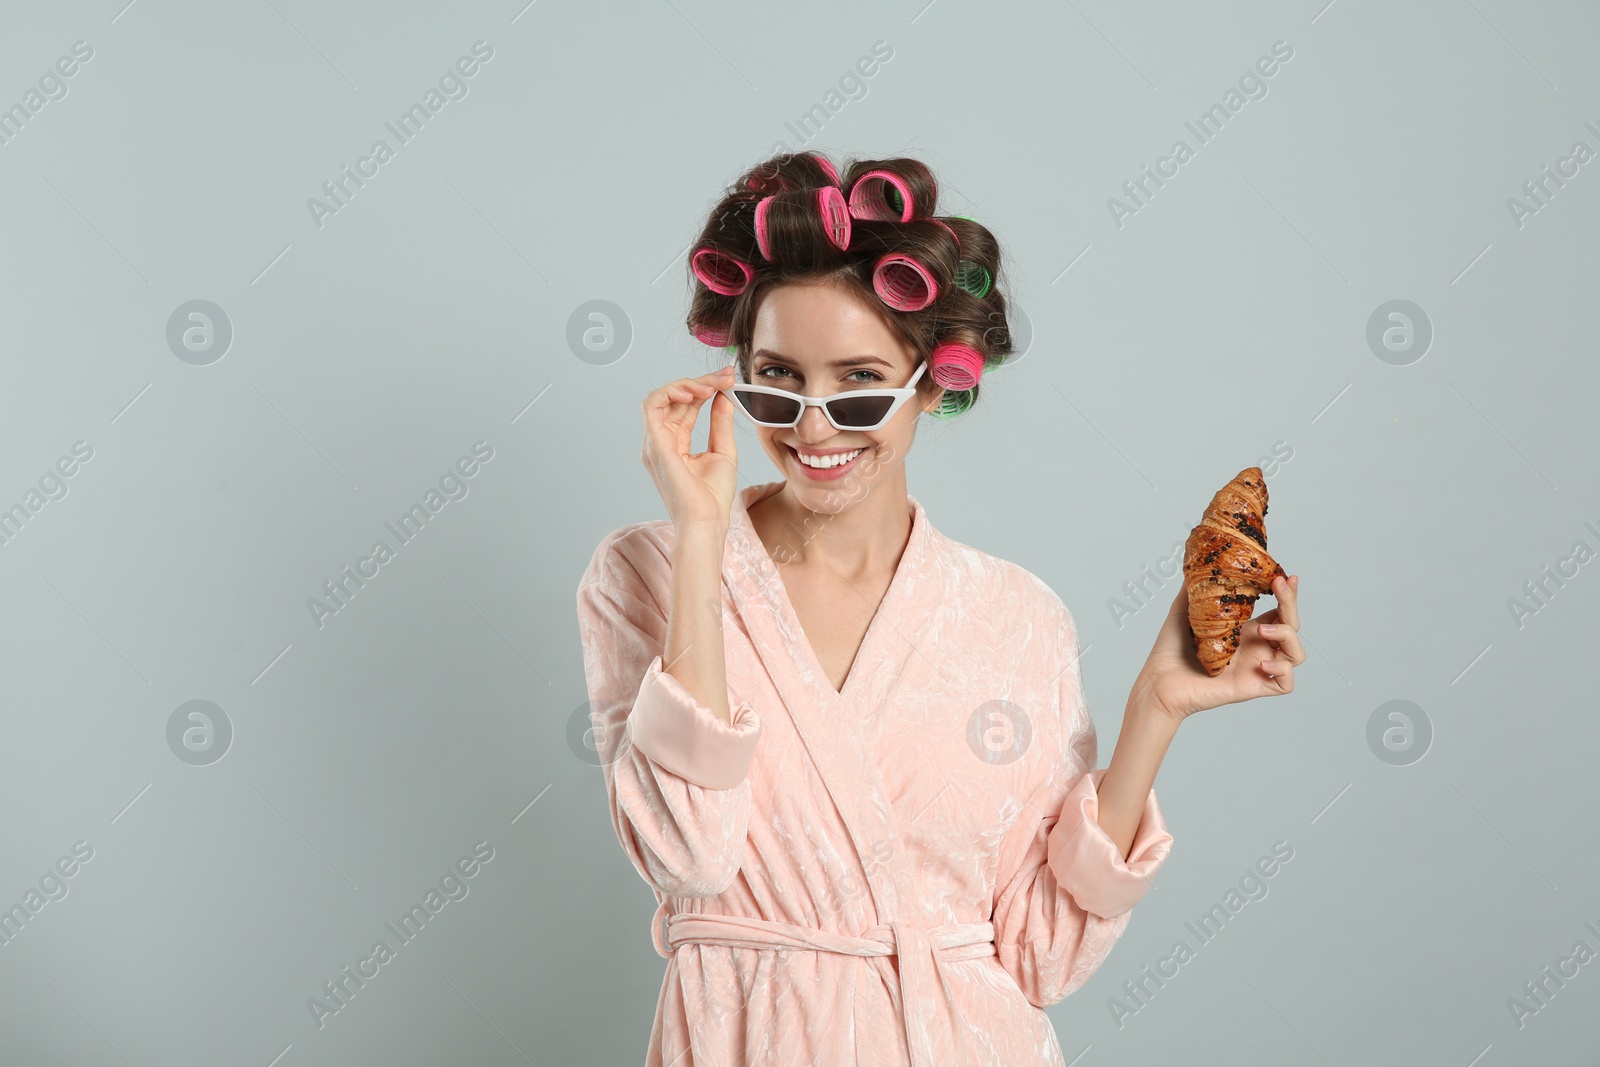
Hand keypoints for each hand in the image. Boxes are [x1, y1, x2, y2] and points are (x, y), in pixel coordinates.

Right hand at [641, 365, 739, 530]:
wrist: (707, 520)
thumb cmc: (713, 497)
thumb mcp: (723, 451)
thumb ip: (720, 423)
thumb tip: (723, 396)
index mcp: (674, 444)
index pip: (686, 406)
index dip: (705, 387)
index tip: (728, 379)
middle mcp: (660, 441)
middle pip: (675, 399)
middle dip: (701, 381)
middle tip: (726, 376)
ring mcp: (654, 442)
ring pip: (662, 397)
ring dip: (687, 384)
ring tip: (712, 385)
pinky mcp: (655, 444)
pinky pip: (653, 405)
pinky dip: (672, 392)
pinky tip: (696, 392)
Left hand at [1133, 574, 1303, 721]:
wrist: (1158, 682)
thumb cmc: (1169, 651)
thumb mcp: (1183, 610)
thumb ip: (1195, 587)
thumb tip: (1199, 558)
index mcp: (1244, 630)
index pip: (1277, 610)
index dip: (1287, 595)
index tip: (1285, 576)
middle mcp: (1254, 648)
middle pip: (1292, 626)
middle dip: (1291, 604)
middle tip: (1279, 587)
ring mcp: (1255, 668)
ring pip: (1295, 653)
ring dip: (1287, 636)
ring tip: (1260, 631)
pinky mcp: (1251, 687)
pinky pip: (1285, 683)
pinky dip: (1282, 671)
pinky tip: (1261, 663)